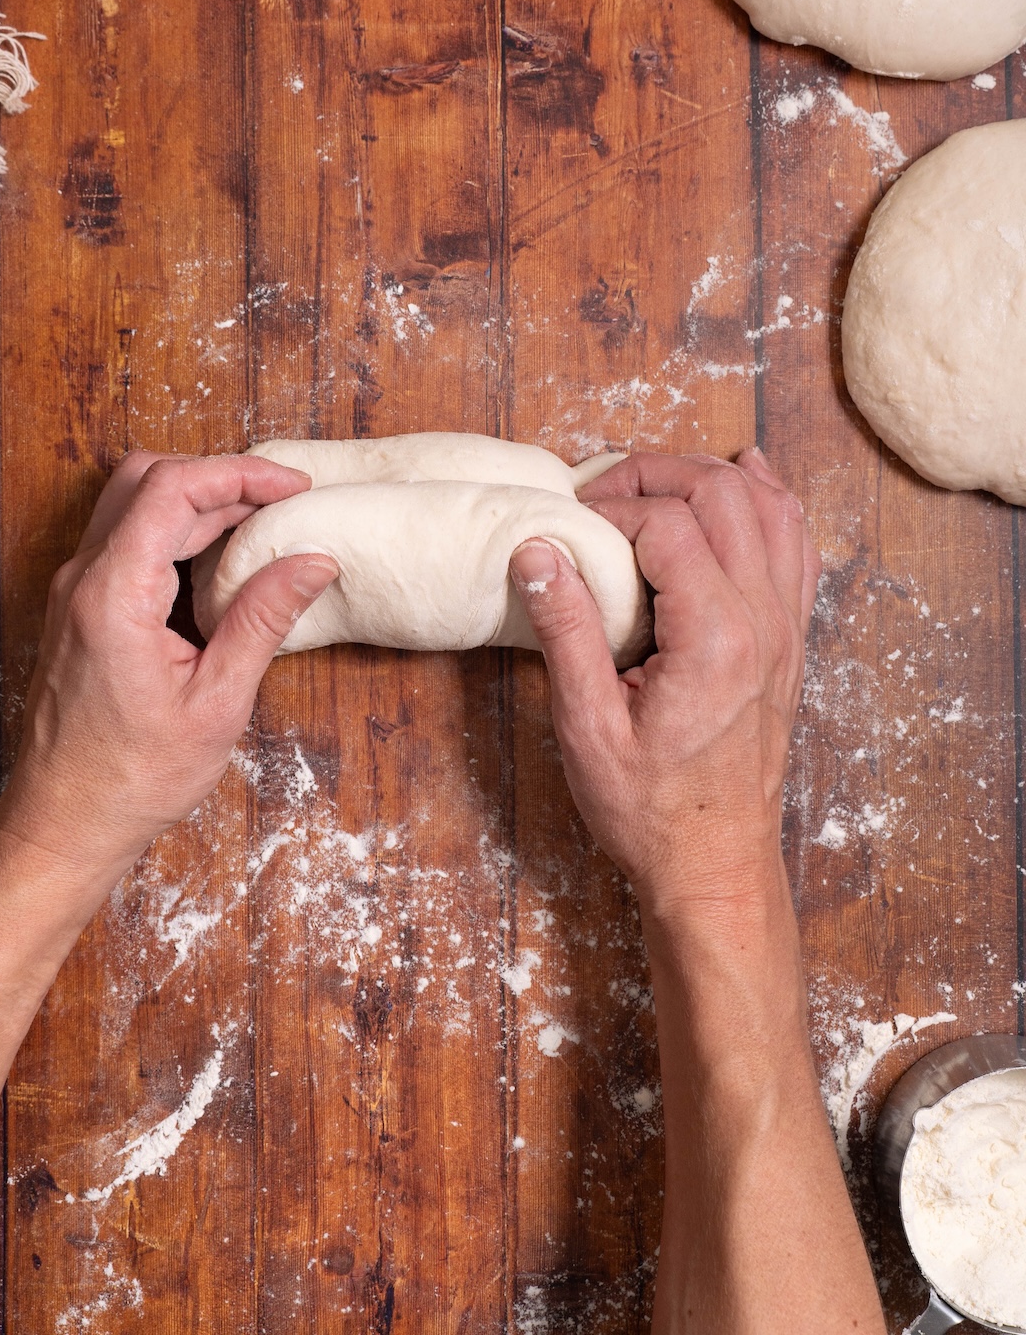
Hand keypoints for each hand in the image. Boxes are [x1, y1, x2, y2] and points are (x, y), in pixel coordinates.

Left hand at [0, 451, 336, 887]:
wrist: (65, 822)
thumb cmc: (134, 777)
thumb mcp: (217, 702)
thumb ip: (263, 621)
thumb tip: (313, 562)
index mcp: (113, 595)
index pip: (173, 488)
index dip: (239, 474)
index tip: (292, 487)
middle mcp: (83, 578)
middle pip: (150, 480)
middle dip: (223, 479)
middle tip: (283, 503)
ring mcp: (74, 589)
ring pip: (134, 502)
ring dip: (198, 501)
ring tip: (261, 526)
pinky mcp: (79, 606)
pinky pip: (126, 537)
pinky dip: (176, 530)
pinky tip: (221, 560)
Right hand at [509, 449, 819, 927]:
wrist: (714, 862)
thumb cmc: (649, 809)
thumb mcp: (586, 728)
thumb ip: (565, 631)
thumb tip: (538, 550)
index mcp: (715, 639)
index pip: (668, 523)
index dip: (612, 507)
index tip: (572, 525)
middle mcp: (763, 622)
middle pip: (724, 494)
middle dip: (656, 473)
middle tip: (602, 492)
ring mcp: (786, 628)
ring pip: (771, 506)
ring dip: (711, 476)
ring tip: (655, 481)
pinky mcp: (791, 638)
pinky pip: (797, 544)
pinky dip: (771, 501)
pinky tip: (744, 479)